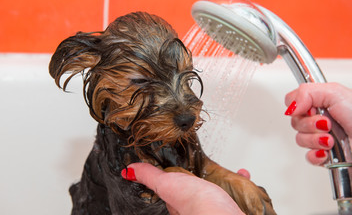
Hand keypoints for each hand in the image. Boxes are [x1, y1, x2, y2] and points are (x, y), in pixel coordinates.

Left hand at [121, 163, 246, 214]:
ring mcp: (215, 206)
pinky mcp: (231, 205)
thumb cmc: (197, 205)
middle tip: (204, 164)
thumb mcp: (167, 185)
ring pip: (218, 189)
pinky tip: (242, 174)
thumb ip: (150, 177)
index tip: (180, 166)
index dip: (177, 176)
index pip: (175, 187)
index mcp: (178, 202)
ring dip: (222, 176)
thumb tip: (128, 171)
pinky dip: (241, 180)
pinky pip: (237, 190)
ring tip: (224, 168)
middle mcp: (196, 206)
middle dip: (203, 176)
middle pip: (199, 188)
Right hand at [284, 83, 351, 164]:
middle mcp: (320, 118)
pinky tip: (327, 152)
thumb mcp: (335, 93)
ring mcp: (321, 137)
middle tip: (327, 124)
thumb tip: (290, 107)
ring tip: (331, 140)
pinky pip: (308, 156)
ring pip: (300, 139)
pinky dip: (317, 155)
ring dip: (315, 140)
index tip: (311, 108)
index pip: (292, 101)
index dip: (298, 106)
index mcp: (321, 101)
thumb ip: (306, 92)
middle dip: (309, 124)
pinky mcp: (324, 155)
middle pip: (294, 121)